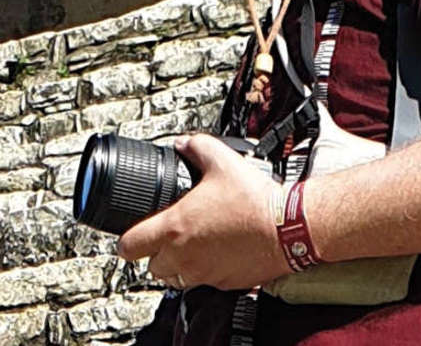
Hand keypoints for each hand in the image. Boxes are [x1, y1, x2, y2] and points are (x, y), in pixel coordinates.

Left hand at [117, 134, 290, 289]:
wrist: (287, 227)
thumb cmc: (255, 199)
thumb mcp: (222, 160)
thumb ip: (197, 146)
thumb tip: (184, 143)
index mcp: (176, 228)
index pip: (129, 247)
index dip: (127, 240)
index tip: (133, 234)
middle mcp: (185, 256)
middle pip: (152, 267)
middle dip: (157, 252)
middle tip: (171, 234)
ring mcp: (204, 273)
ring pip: (175, 279)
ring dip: (179, 264)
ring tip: (195, 242)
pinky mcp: (224, 284)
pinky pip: (204, 282)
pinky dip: (206, 269)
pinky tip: (220, 249)